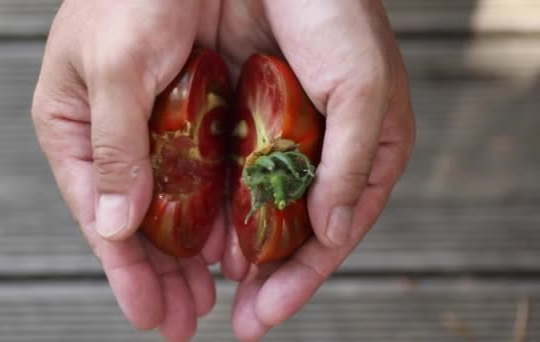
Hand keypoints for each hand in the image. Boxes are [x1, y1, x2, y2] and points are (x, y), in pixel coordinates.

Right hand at [31, 1, 225, 339]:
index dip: (125, 271)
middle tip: (185, 319)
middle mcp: (111, 136)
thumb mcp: (116, 66)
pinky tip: (226, 243)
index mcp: (73, 126)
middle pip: (134, 222)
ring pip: (168, 207)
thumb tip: (113, 225)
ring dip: (187, 253)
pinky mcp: (188, 118)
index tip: (149, 316)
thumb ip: (114, 147)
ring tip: (208, 295)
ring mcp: (150, 130)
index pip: (99, 216)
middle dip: (160, 274)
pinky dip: (210, 213)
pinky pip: (197, 177)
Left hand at [218, 1, 414, 339]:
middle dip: (268, 276)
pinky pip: (230, 174)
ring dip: (238, 248)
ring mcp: (281, 138)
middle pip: (295, 231)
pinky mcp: (245, 118)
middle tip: (238, 318)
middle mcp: (322, 153)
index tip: (264, 316)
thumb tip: (332, 232)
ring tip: (209, 284)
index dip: (301, 279)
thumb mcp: (364, 88)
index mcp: (361, 152)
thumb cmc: (338, 13)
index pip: (333, 232)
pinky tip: (200, 233)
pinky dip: (216, 206)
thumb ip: (352, 164)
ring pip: (260, 210)